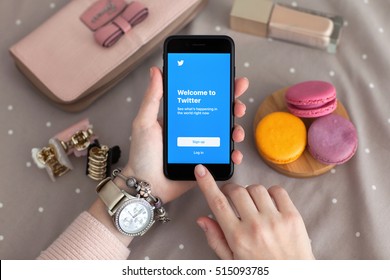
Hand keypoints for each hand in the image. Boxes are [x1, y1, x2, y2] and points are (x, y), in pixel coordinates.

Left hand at [122, 67, 248, 203]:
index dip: (221, 89)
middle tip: (238, 106)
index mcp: (183, 117)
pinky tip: (235, 153)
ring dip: (237, 130)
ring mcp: (203, 146)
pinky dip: (233, 154)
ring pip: (226, 134)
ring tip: (236, 132)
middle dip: (234, 107)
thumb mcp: (145, 122)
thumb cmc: (143, 154)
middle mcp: (196, 129)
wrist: (146, 185)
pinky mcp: (207, 163)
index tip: (233, 81)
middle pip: (221, 114)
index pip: (205, 98)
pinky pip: (224, 157)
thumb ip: (152, 98)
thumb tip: (156, 70)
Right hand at [194, 165, 314, 259]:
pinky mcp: (292, 217)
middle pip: (237, 191)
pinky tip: (268, 203)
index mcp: (238, 238)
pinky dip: (270, 192)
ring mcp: (275, 220)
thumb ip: (216, 239)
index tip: (201, 170)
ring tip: (252, 204)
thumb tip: (203, 219)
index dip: (207, 183)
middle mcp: (255, 226)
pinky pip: (278, 191)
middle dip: (231, 190)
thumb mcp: (232, 262)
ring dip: (250, 192)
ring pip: (256, 188)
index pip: (218, 203)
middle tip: (231, 194)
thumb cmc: (262, 272)